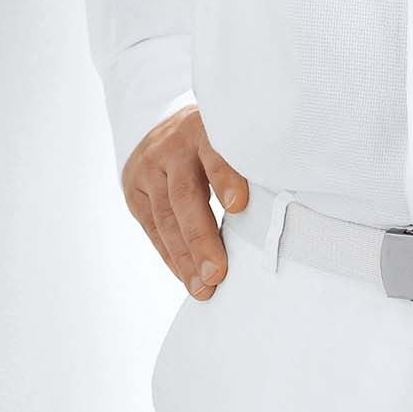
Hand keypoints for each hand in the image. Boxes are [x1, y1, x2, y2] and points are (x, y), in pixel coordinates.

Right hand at [121, 103, 249, 297]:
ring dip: (185, 257)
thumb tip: (278, 210)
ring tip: (203, 287)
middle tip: (217, 273)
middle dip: (202, 237)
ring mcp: (149, 167)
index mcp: (205, 128)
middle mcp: (173, 146)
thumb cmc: (215, 138)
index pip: (215, 152)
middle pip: (186, 194)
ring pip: (166, 216)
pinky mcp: (135, 189)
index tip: (239, 204)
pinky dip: (171, 255)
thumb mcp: (232, 136)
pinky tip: (186, 276)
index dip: (226, 177)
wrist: (163, 123)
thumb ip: (246, 162)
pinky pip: (153, 227)